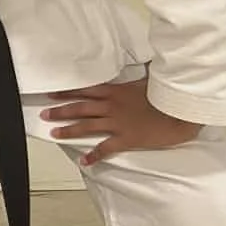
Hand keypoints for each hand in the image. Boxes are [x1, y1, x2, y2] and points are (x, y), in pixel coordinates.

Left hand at [42, 78, 199, 164]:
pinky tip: (85, 161)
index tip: (52, 93)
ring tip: (54, 132)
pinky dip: (94, 155)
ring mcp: (118, 123)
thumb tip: (142, 64)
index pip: (85, 90)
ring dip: (69, 129)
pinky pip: (106, 148)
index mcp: (115, 91)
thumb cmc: (167, 94)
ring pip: (87, 126)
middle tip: (44, 113)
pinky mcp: (127, 139)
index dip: (67, 92)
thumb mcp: (149, 79)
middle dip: (60, 110)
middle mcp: (111, 106)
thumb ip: (139, 74)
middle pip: (80, 107)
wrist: (181, 112)